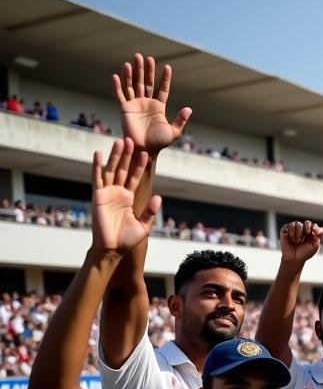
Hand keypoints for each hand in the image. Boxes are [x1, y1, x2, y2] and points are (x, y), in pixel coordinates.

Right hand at [91, 139, 160, 253]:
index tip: (145, 154)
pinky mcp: (97, 196)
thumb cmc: (127, 239)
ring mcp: (107, 193)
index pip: (135, 178)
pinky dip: (97, 166)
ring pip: (111, 170)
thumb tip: (158, 197)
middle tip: (131, 140)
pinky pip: (97, 178)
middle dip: (127, 155)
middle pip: (123, 169)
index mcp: (128, 198)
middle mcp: (118, 193)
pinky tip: (98, 154)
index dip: (139, 166)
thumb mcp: (143, 226)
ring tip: (120, 142)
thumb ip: (150, 211)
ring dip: (115, 156)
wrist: (112, 249)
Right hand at [112, 53, 191, 154]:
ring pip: (133, 85)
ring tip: (133, 60)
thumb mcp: (174, 132)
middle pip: (146, 82)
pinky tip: (116, 75)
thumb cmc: (159, 143)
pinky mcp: (125, 109)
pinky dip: (118, 86)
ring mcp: (135, 105)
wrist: (145, 150)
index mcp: (159, 107)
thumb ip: (180, 120)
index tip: (167, 67)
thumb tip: (189, 108)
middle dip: (146, 70)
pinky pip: (120, 95)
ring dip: (132, 73)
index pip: (162, 89)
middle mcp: (146, 103)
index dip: (165, 79)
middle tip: (146, 57)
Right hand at [279, 220, 322, 263]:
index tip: (313, 232)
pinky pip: (290, 226)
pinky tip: (291, 240)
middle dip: (306, 230)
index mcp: (311, 232)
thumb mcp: (315, 245)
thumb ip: (319, 236)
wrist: (294, 259)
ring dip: (298, 234)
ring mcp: (294, 228)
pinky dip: (292, 234)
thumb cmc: (305, 252)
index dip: (314, 228)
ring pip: (298, 223)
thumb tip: (321, 228)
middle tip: (303, 239)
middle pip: (307, 223)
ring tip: (297, 241)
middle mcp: (302, 228)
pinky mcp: (285, 229)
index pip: (314, 225)